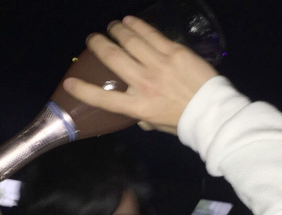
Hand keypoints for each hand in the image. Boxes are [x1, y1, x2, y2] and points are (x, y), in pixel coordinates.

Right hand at [63, 16, 218, 134]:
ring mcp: (158, 65)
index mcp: (137, 107)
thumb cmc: (182, 122)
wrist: (211, 112)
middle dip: (98, 45)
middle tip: (93, 39)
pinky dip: (137, 25)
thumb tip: (136, 115)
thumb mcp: (156, 124)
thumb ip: (141, 117)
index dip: (82, 90)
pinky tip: (129, 21)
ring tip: (111, 27)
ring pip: (130, 41)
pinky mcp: (173, 52)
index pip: (103, 99)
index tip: (70, 82)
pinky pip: (151, 34)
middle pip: (113, 58)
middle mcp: (143, 84)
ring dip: (117, 31)